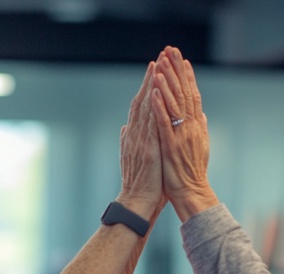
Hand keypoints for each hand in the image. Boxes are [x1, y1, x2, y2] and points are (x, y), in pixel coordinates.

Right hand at [117, 61, 164, 220]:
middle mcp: (135, 136)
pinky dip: (153, 106)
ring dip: (152, 86)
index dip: (146, 88)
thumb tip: (126, 130)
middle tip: (156, 58)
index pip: (141, 108)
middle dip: (149, 79)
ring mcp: (139, 141)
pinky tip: (157, 92)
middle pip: (141, 101)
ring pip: (145, 107)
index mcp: (135, 139)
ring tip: (158, 66)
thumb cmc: (143, 188)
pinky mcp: (147, 149)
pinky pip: (150, 123)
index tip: (153, 71)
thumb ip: (133, 143)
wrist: (137, 205)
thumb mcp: (138, 160)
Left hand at [152, 46, 218, 221]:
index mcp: (196, 127)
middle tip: (171, 51)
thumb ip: (199, 129)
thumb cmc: (191, 173)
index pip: (192, 96)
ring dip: (167, 82)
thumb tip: (201, 115)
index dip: (187, 77)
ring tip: (161, 63)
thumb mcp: (199, 147)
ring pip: (174, 104)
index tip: (182, 59)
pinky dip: (160, 106)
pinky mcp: (170, 146)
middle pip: (184, 94)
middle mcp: (191, 128)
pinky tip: (154, 92)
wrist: (191, 193)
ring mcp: (181, 136)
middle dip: (177, 71)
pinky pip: (164, 123)